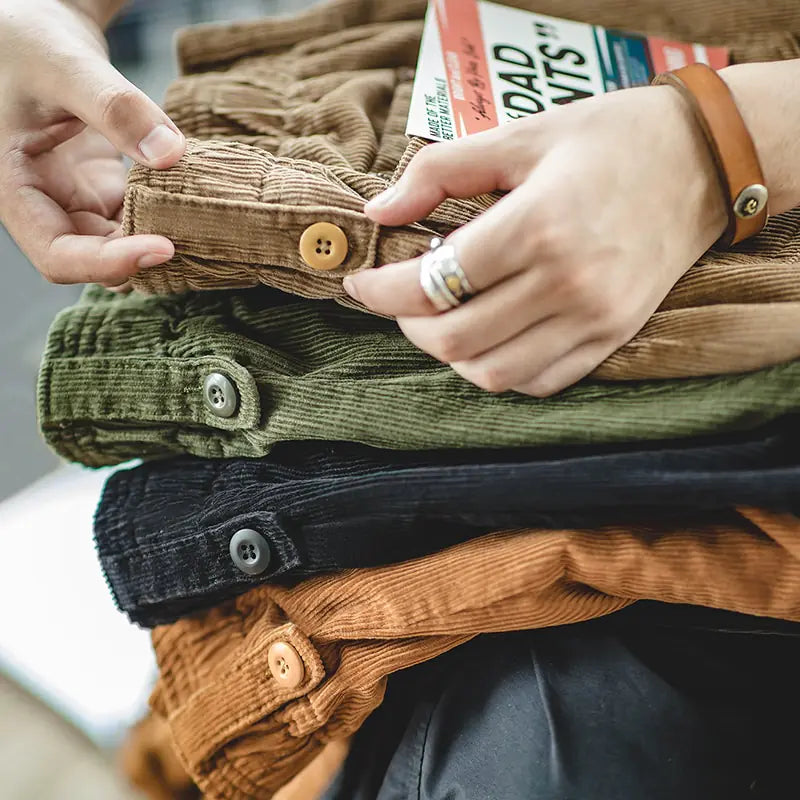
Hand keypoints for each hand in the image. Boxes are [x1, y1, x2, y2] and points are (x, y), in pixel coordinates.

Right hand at [0, 0, 185, 285]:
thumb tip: (170, 153)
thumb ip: (113, 107)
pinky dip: (167, 217)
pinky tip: (199, 203)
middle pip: (96, 258)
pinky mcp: (107, 191)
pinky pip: (139, 219)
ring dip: (160, 240)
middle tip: (198, 239)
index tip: (164, 248)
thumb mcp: (65, 65)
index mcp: (17, 191)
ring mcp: (79, 201)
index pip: (58, 256)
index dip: (109, 264)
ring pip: (122, 244)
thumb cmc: (30, 42)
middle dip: (144, 257)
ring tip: (205, 224)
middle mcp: (47, 206)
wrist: (40, 30)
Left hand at [344, 85, 727, 395]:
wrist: (703, 161)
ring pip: (492, 373)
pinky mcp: (612, 339)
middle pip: (453, 340)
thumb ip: (440, 171)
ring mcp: (594, 320)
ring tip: (442, 316)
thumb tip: (379, 210)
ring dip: (450, 353)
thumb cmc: (609, 139)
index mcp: (537, 226)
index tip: (361, 281)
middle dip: (407, 324)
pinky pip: (539, 383)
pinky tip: (489, 335)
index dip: (381, 289)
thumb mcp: (520, 135)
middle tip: (399, 296)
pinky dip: (498, 369)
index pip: (431, 283)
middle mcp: (566, 284)